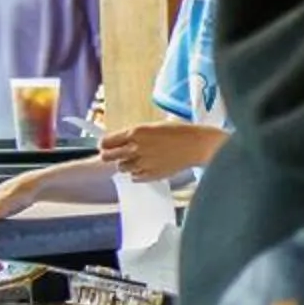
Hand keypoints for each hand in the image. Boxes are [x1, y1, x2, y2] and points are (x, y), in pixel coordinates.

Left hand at [99, 121, 224, 180]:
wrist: (197, 145)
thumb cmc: (180, 132)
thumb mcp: (153, 126)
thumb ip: (135, 135)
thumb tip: (121, 141)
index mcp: (135, 132)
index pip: (106, 142)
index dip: (105, 144)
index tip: (107, 146)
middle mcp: (135, 148)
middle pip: (108, 157)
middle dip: (110, 156)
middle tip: (116, 155)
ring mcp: (142, 163)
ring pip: (122, 168)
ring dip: (127, 164)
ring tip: (140, 159)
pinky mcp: (150, 175)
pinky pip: (135, 178)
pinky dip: (138, 174)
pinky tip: (148, 166)